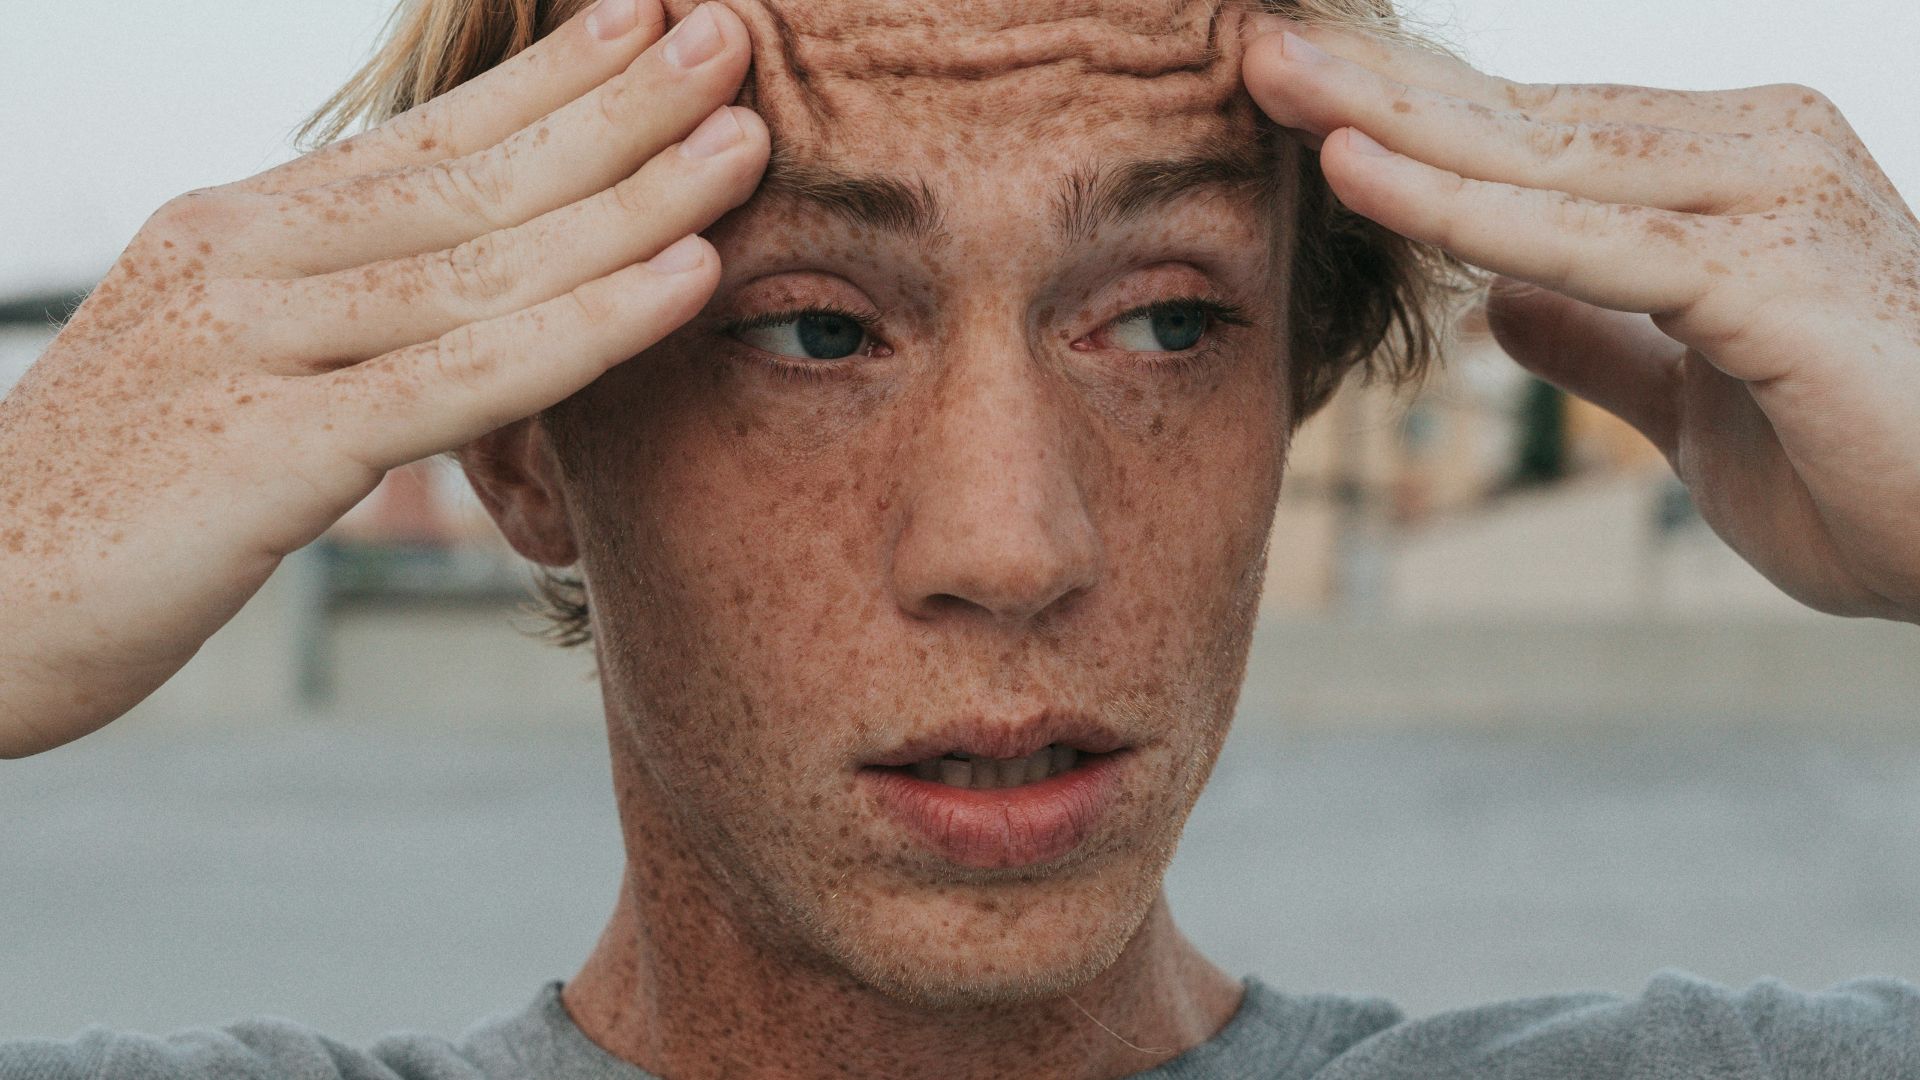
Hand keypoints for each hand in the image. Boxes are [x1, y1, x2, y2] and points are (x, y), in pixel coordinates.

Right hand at [0, 1, 768, 756]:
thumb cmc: (108, 501)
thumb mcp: (217, 370)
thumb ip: (326, 320)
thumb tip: (450, 294)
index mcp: (236, 232)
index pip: (421, 138)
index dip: (545, 79)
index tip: (646, 21)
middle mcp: (244, 260)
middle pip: (470, 176)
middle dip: (616, 108)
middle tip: (731, 41)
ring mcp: (252, 346)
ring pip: (483, 260)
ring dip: (633, 197)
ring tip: (743, 139)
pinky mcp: (266, 452)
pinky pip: (460, 376)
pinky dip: (586, 326)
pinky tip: (684, 280)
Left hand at [1243, 20, 1919, 623]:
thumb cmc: (1864, 468)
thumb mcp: (1690, 400)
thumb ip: (1601, 342)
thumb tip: (1497, 306)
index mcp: (1719, 179)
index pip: (1532, 136)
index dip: (1410, 113)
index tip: (1296, 87)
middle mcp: (1749, 157)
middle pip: (1520, 119)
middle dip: (1375, 83)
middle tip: (1250, 42)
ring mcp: (1767, 204)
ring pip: (1539, 159)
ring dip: (1392, 117)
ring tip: (1271, 75)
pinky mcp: (1772, 277)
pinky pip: (1584, 240)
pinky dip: (1464, 210)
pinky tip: (1359, 175)